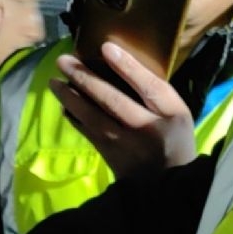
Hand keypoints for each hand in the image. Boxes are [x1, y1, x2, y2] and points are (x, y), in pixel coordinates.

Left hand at [50, 42, 195, 177]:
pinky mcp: (110, 156)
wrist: (168, 185)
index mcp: (168, 116)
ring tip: (54, 82)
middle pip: (113, 100)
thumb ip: (157, 91)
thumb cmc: (175, 142)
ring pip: (94, 118)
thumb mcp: (178, 114)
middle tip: (63, 60)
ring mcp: (124, 145)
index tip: (106, 47)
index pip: (149, 88)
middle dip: (85, 78)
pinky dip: (75, 119)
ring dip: (71, 98)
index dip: (128, 67)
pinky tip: (64, 108)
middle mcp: (144, 129)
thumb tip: (123, 63)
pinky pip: (88, 133)